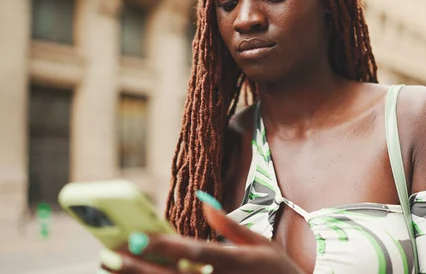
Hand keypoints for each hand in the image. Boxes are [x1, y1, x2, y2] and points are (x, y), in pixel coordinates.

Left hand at [99, 192, 305, 273]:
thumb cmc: (277, 269)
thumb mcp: (259, 242)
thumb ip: (228, 224)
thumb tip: (204, 199)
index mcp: (235, 261)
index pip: (195, 253)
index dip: (166, 246)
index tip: (139, 237)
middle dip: (137, 267)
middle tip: (108, 253)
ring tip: (111, 264)